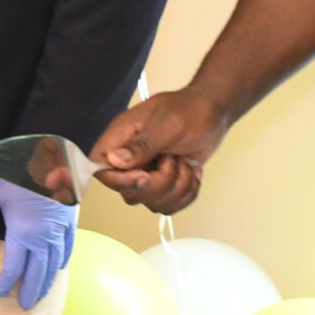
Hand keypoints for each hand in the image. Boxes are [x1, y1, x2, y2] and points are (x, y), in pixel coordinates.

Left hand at [0, 175, 75, 309]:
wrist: (49, 152)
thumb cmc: (14, 171)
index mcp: (22, 232)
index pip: (14, 266)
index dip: (6, 282)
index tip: (1, 292)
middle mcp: (44, 237)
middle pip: (37, 271)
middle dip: (29, 290)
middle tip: (25, 305)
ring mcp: (60, 229)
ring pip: (54, 263)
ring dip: (46, 280)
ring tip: (40, 294)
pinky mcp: (71, 220)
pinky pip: (68, 247)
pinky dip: (62, 261)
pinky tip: (58, 269)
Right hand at [90, 86, 230, 213]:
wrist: (213, 113)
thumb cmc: (190, 109)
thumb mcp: (168, 123)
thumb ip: (142, 144)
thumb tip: (114, 159)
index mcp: (122, 137)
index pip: (100, 169)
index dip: (119, 180)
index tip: (145, 175)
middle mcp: (131, 158)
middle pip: (129, 193)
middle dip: (158, 184)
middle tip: (172, 160)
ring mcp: (148, 173)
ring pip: (151, 202)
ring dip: (177, 187)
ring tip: (183, 162)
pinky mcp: (164, 183)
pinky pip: (169, 205)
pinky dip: (186, 193)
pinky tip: (191, 171)